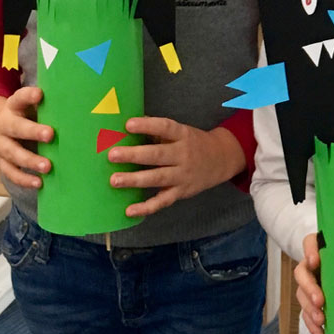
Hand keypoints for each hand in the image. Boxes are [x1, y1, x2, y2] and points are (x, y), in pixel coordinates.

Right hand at [0, 87, 51, 188]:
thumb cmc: (22, 117)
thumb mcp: (29, 107)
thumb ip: (47, 105)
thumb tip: (81, 104)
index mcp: (13, 107)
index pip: (19, 98)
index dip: (28, 96)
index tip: (40, 94)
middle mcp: (3, 125)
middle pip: (15, 127)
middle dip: (32, 131)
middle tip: (50, 134)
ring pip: (12, 153)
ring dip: (30, 160)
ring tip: (47, 167)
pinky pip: (10, 172)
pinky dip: (24, 179)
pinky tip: (38, 183)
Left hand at [108, 118, 242, 217]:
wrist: (221, 159)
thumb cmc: (192, 143)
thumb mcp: (181, 131)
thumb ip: (158, 129)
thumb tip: (129, 123)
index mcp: (182, 135)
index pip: (165, 128)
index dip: (147, 126)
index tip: (128, 124)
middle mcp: (183, 155)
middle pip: (158, 155)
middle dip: (134, 155)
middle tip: (112, 155)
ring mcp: (182, 175)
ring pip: (158, 178)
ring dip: (135, 179)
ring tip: (114, 180)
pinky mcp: (181, 192)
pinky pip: (163, 201)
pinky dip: (146, 207)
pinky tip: (129, 210)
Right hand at [295, 232, 325, 333]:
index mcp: (321, 249)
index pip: (310, 243)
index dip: (310, 251)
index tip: (315, 261)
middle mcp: (312, 266)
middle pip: (302, 273)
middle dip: (309, 288)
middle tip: (320, 300)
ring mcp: (310, 284)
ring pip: (302, 295)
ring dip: (310, 309)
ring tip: (321, 320)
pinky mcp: (312, 302)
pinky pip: (307, 314)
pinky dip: (312, 326)